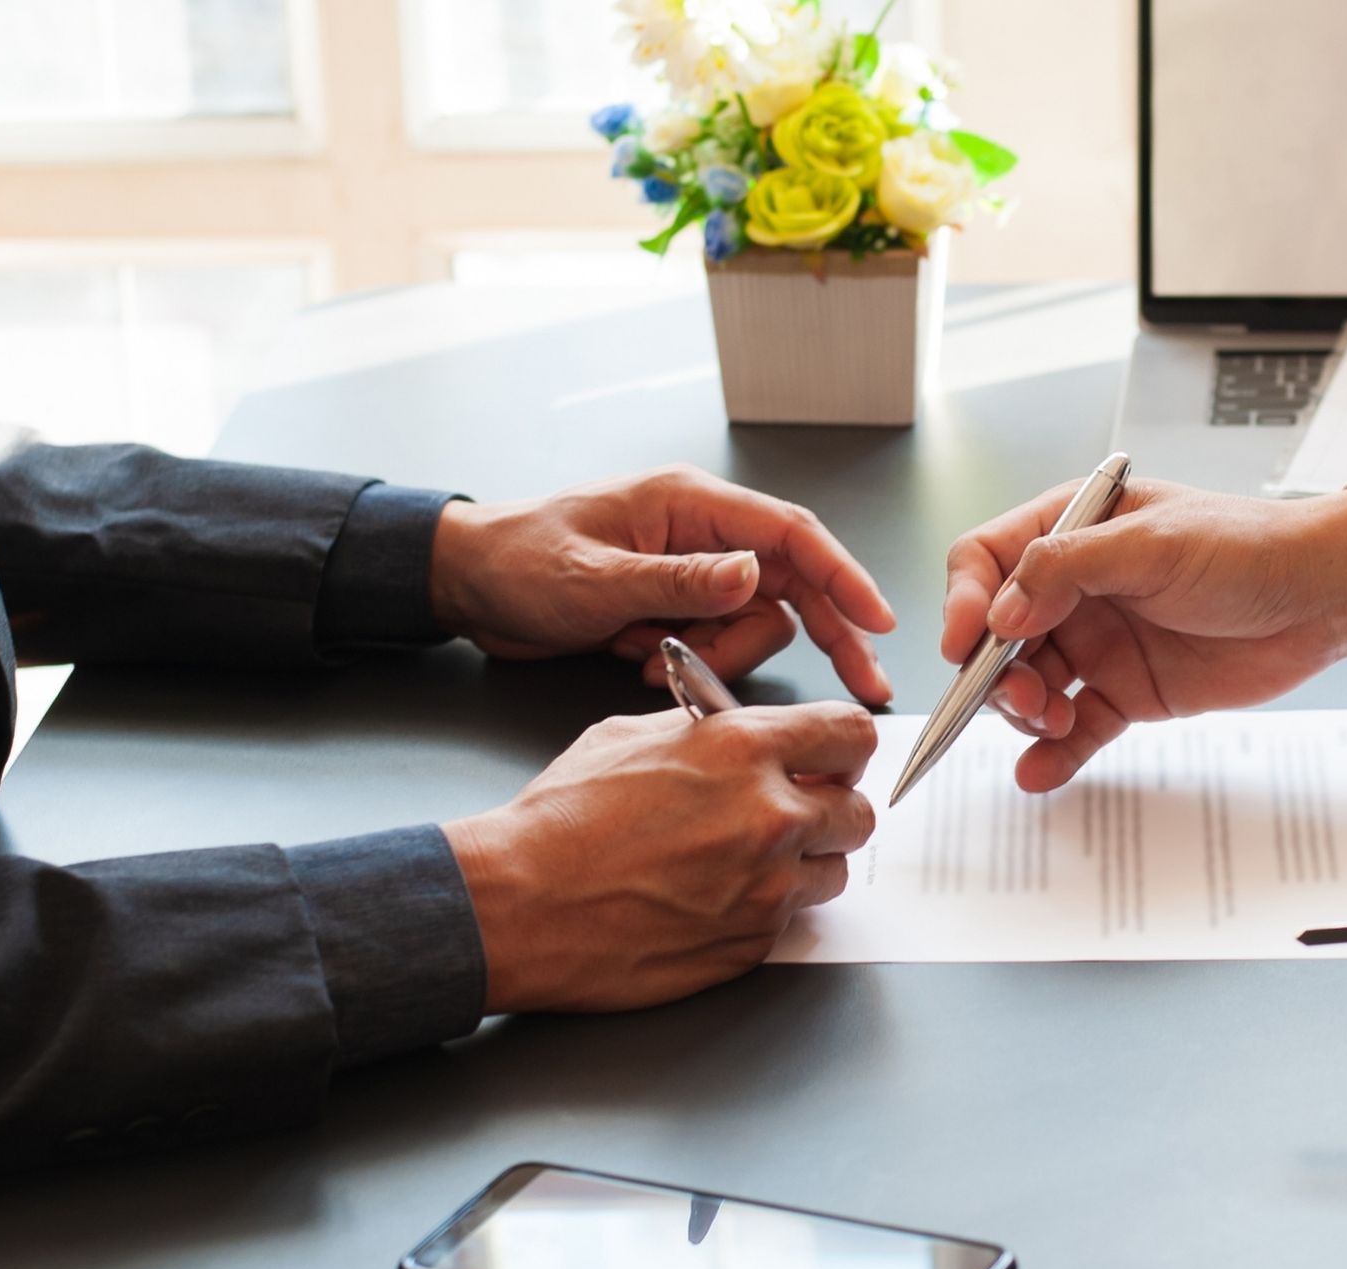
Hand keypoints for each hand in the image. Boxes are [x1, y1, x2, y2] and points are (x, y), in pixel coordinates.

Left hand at [431, 465, 898, 703]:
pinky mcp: (676, 607)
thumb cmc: (519, 560)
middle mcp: (703, 534)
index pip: (792, 535)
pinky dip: (693, 663)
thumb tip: (751, 574)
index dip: (844, 576)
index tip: (879, 621)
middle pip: (794, 585)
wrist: (467, 585)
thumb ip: (679, 580)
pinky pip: (718, 643)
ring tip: (657, 661)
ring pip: (756, 625)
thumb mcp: (596, 578)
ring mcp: (692, 573)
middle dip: (828, 634)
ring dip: (721, 656)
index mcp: (691, 504)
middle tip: (865, 686)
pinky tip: (642, 660)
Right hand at [441, 703, 877, 1011]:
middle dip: (830, 811)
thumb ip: (707, 732)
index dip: (843, 748)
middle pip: (858, 813)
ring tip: (741, 861)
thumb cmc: (559, 823)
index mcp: (744, 750)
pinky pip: (789, 921)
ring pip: (832, 873)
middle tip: (792, 815)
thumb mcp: (629, 736)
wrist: (519, 905)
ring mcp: (767, 889)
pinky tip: (711, 898)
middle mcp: (770, 818)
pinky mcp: (752, 944)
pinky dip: (763, 910)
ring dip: (801, 866)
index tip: (833, 760)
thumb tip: (744, 734)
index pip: (851, 734)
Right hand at [940, 479, 1346, 790]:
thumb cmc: (1248, 548)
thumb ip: (1068, 569)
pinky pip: (1075, 730)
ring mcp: (1099, 643)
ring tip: (1054, 722)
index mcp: (1073, 531)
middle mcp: (1076, 589)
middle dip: (994, 673)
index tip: (966, 644)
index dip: (965, 601)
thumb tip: (999, 613)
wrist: (1322, 598)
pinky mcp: (1129, 692)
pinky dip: (1053, 754)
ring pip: (1029, 687)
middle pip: (998, 636)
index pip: (987, 561)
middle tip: (1024, 699)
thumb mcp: (1154, 544)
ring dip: (1026, 713)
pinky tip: (1039, 774)